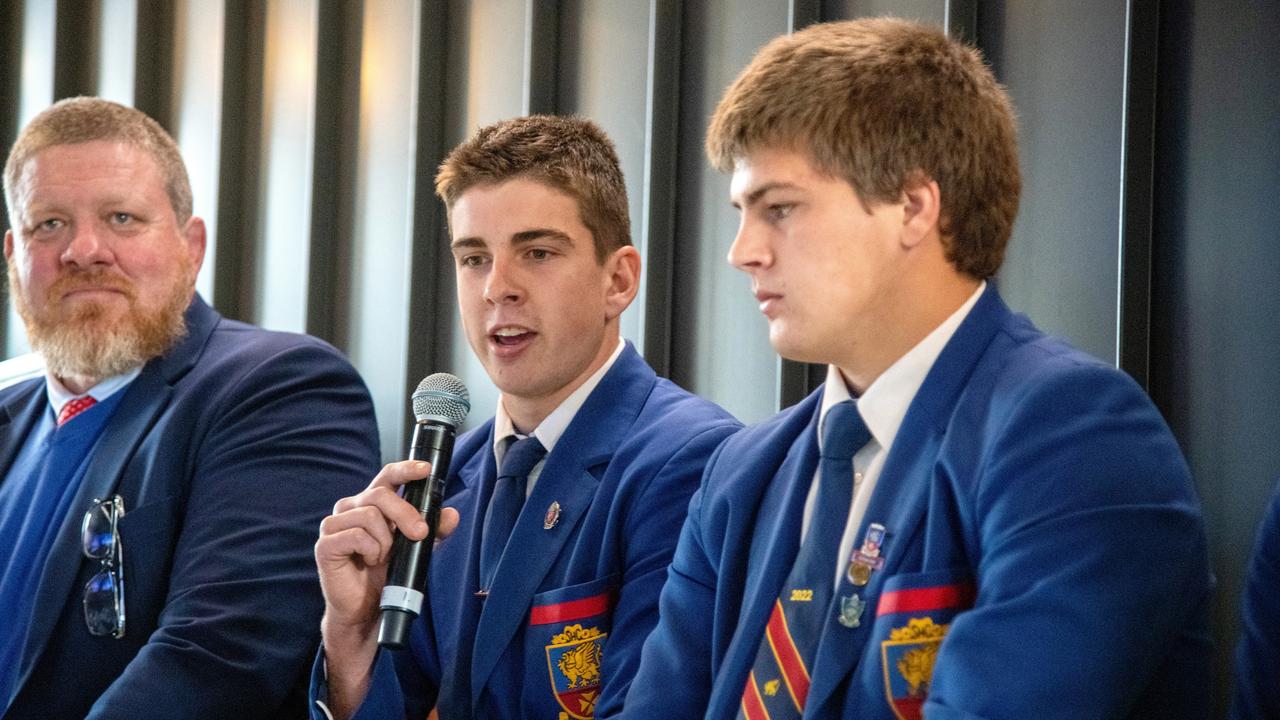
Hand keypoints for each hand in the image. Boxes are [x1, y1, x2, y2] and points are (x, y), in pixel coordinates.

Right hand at [314, 461, 459, 717]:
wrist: (368, 610)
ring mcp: (335, 524)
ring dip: (385, 540)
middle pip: (380, 494)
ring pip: (369, 515)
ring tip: (383, 557)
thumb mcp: (417, 549)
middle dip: (405, 513)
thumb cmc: (388, 574)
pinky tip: (369, 562)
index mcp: (371, 503)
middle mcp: (351, 508)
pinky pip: (355, 535)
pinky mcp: (326, 544)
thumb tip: (452, 515)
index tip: (425, 470)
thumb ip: (433, 530)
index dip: (405, 469)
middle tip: (419, 534)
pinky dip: (370, 550)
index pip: (386, 476)